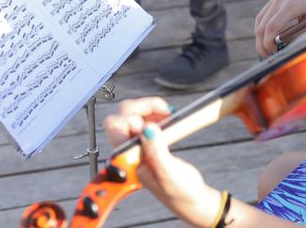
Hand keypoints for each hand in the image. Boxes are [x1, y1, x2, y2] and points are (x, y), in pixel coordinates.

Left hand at [103, 98, 221, 226]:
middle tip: (164, 110)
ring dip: (149, 109)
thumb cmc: (179, 190)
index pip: (116, 125)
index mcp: (127, 159)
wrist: (189, 199)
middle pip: (121, 115)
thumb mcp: (169, 172)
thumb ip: (156, 150)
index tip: (155, 121)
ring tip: (168, 113)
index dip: (134, 116)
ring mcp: (135, 146)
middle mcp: (127, 151)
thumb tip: (146, 128)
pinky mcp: (146, 143)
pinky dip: (155, 114)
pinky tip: (167, 118)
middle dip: (142, 107)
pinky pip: (143, 120)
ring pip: (132, 115)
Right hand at [254, 0, 305, 56]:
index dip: (269, 44)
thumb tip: (286, 50)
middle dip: (262, 44)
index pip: (271, 28)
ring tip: (269, 49)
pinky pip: (263, 16)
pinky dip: (263, 28)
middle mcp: (279, 0)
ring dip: (261, 37)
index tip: (275, 54)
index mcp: (291, 6)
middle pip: (261, 27)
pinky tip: (269, 37)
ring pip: (259, 22)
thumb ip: (299, 36)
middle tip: (269, 57)